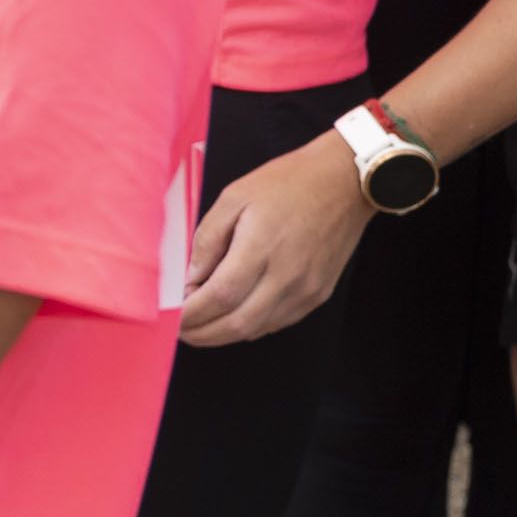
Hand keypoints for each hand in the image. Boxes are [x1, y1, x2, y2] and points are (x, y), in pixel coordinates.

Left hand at [180, 134, 370, 344]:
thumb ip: (208, 238)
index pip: (220, 297)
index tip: (171, 315)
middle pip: (237, 324)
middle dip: (202, 333)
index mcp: (261, 248)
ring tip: (199, 324)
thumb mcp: (234, 196)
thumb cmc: (287, 183)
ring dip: (223, 334)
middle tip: (179, 330)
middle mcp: (287, 277)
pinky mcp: (319, 294)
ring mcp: (306, 290)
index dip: (191, 313)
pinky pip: (278, 322)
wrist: (345, 183)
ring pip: (257, 329)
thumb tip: (190, 277)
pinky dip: (249, 325)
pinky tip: (232, 316)